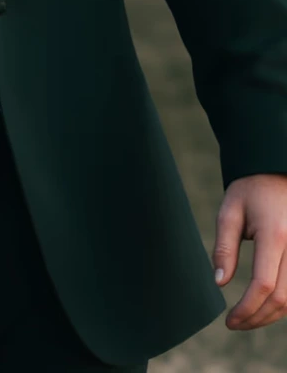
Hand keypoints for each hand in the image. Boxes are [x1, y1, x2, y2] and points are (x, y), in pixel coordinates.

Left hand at [214, 173, 286, 328]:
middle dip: (257, 317)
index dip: (247, 308)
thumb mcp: (229, 212)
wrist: (278, 175)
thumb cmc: (251, 191)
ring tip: (246, 318)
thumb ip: (224, 247)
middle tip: (234, 324)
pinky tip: (265, 306)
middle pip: (282, 299)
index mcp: (274, 235)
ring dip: (271, 315)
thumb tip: (219, 282)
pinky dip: (284, 305)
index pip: (263, 284)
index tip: (228, 320)